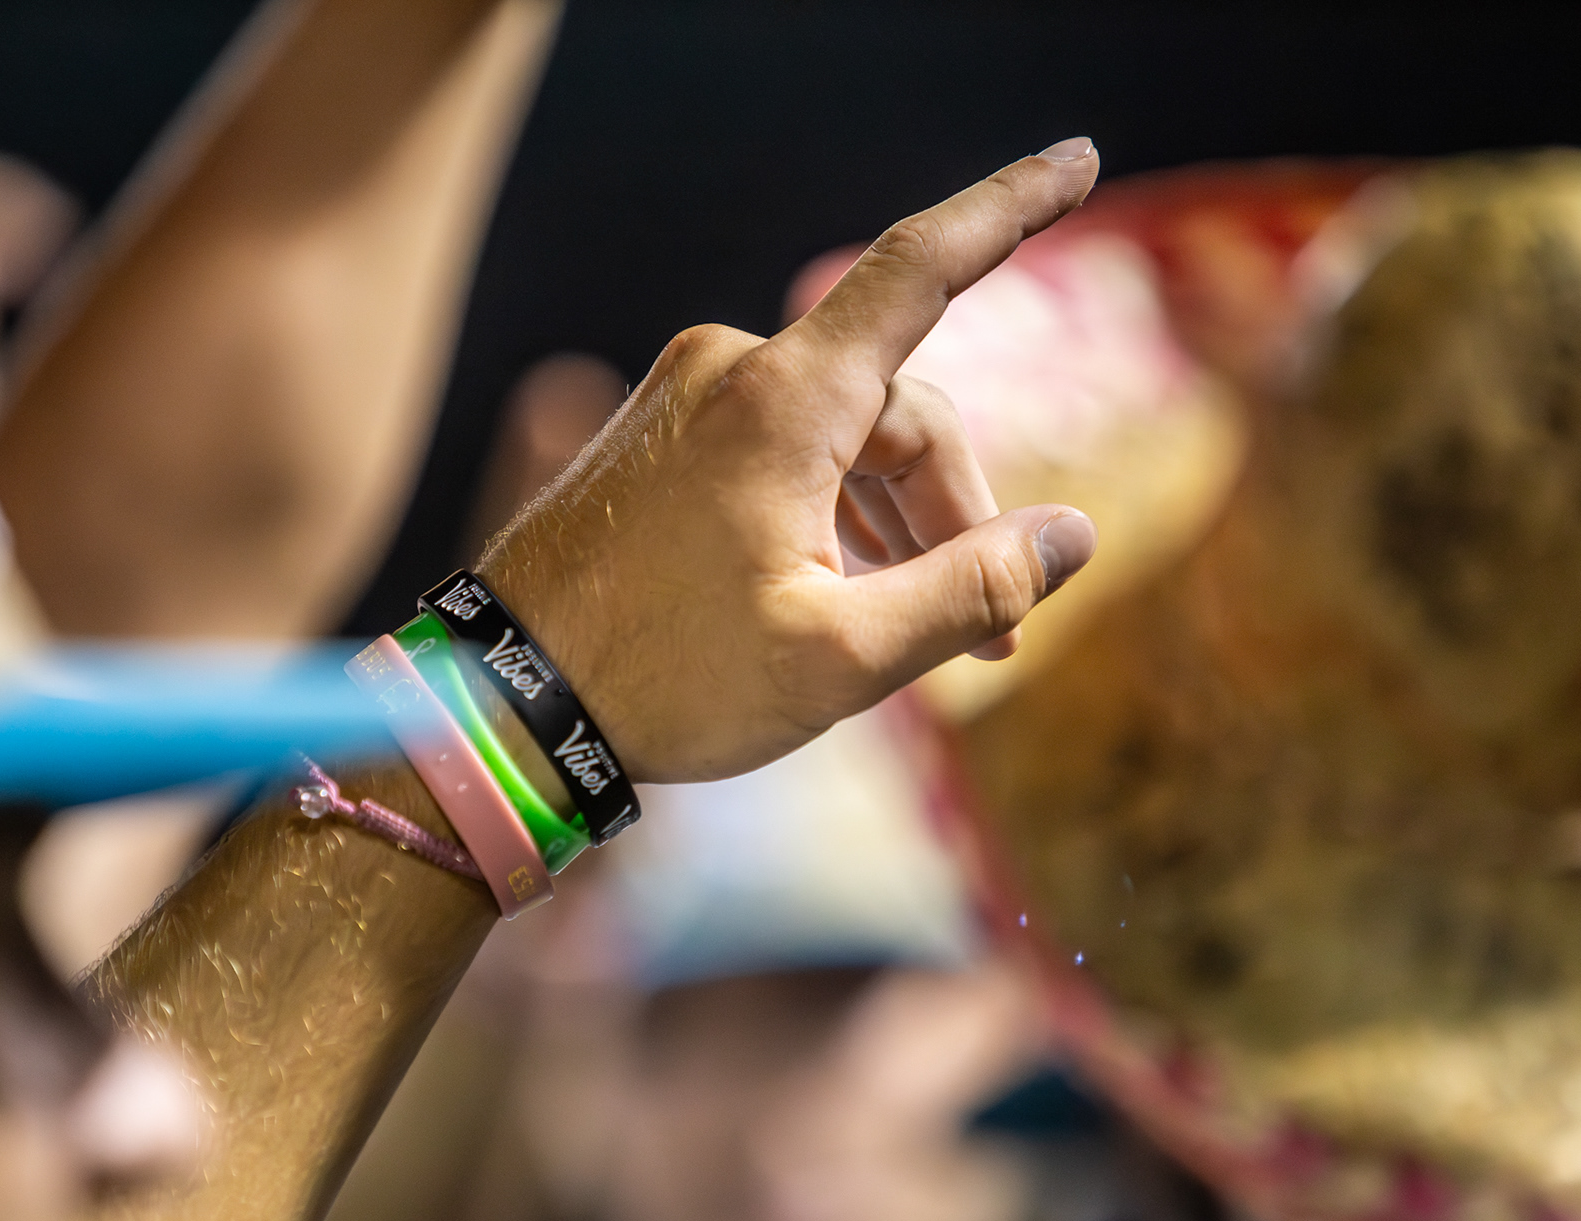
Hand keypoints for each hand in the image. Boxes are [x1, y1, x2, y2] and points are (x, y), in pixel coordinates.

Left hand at [480, 139, 1102, 782]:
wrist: (500, 705)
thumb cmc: (666, 681)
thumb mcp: (842, 656)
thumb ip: (972, 590)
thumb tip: (1074, 536)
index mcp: (783, 400)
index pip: (922, 268)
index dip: (1012, 206)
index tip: (1079, 155)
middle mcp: (733, 373)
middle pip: (900, 413)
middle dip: (954, 517)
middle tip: (990, 640)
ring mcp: (687, 401)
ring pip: (844, 440)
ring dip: (894, 526)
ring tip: (913, 636)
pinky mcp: (661, 439)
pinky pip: (783, 453)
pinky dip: (830, 514)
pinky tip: (840, 595)